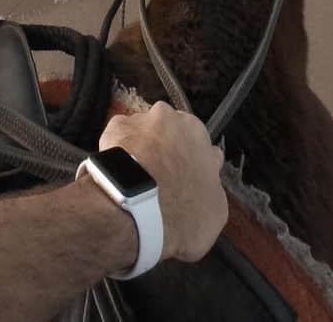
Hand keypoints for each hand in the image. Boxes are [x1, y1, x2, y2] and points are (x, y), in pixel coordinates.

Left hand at [98, 103, 225, 262]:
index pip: (199, 144)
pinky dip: (118, 152)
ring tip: (137, 182)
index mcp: (197, 134)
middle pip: (168, 133)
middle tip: (160, 181)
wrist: (136, 213)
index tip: (185, 178)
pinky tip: (120, 176)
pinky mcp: (117, 128)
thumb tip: (208, 189)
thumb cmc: (177, 213)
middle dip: (165, 152)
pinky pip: (118, 138)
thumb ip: (212, 189)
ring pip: (142, 133)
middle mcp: (170, 120)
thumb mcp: (215, 213)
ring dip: (141, 151)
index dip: (191, 163)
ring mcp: (141, 122)